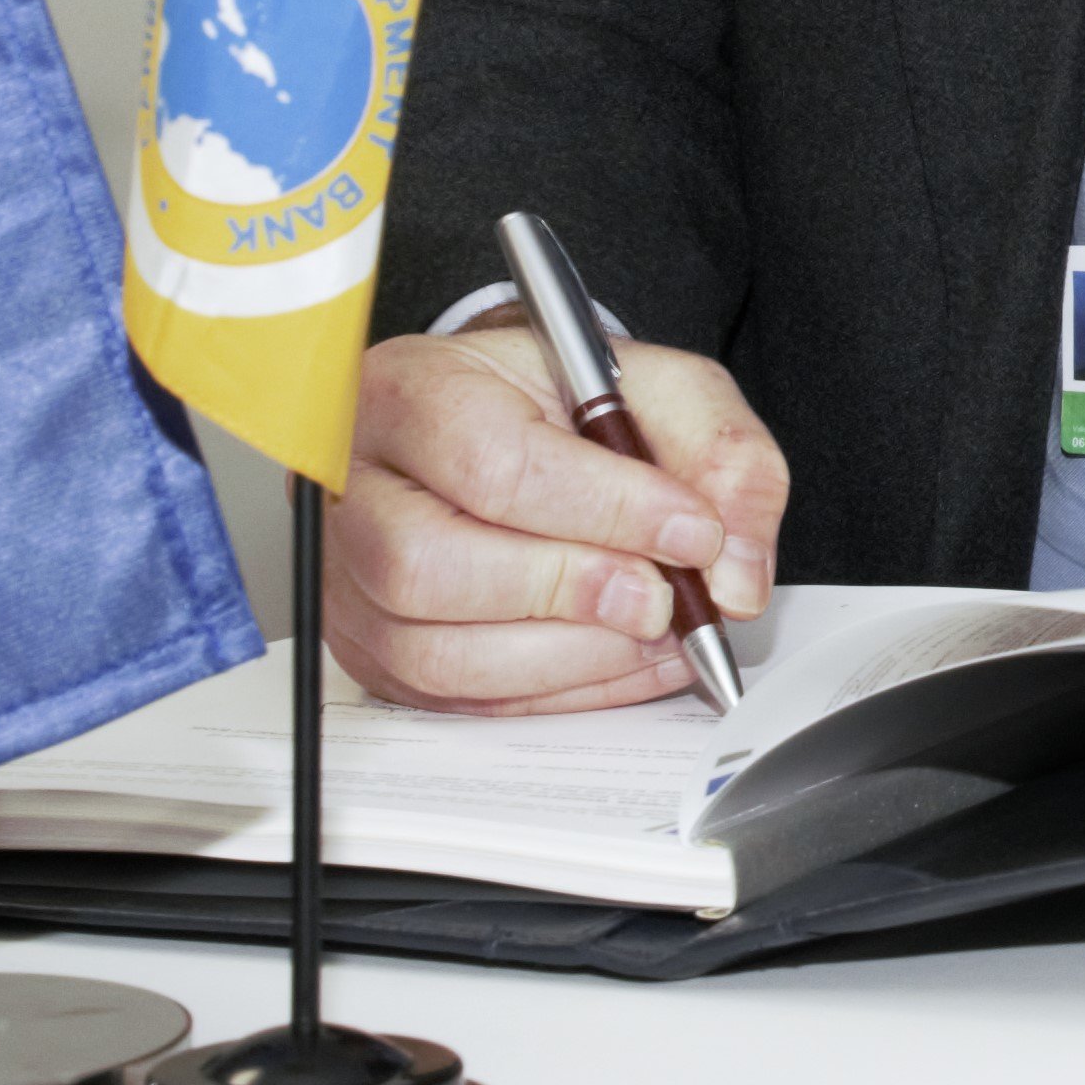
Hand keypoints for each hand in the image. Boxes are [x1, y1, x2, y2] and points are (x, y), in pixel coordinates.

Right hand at [326, 322, 787, 713]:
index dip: (606, 511)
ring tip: (655, 628)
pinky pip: (457, 699)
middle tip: (662, 595)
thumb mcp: (658, 384)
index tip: (693, 531)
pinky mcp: (370, 650)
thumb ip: (721, 454)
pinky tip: (624, 659)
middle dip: (572, 591)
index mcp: (412, 393)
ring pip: (436, 652)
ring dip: (573, 657)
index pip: (492, 464)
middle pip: (431, 567)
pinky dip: (560, 692)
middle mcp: (355, 490)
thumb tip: (735, 574)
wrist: (498, 420)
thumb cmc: (558, 399)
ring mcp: (349, 580)